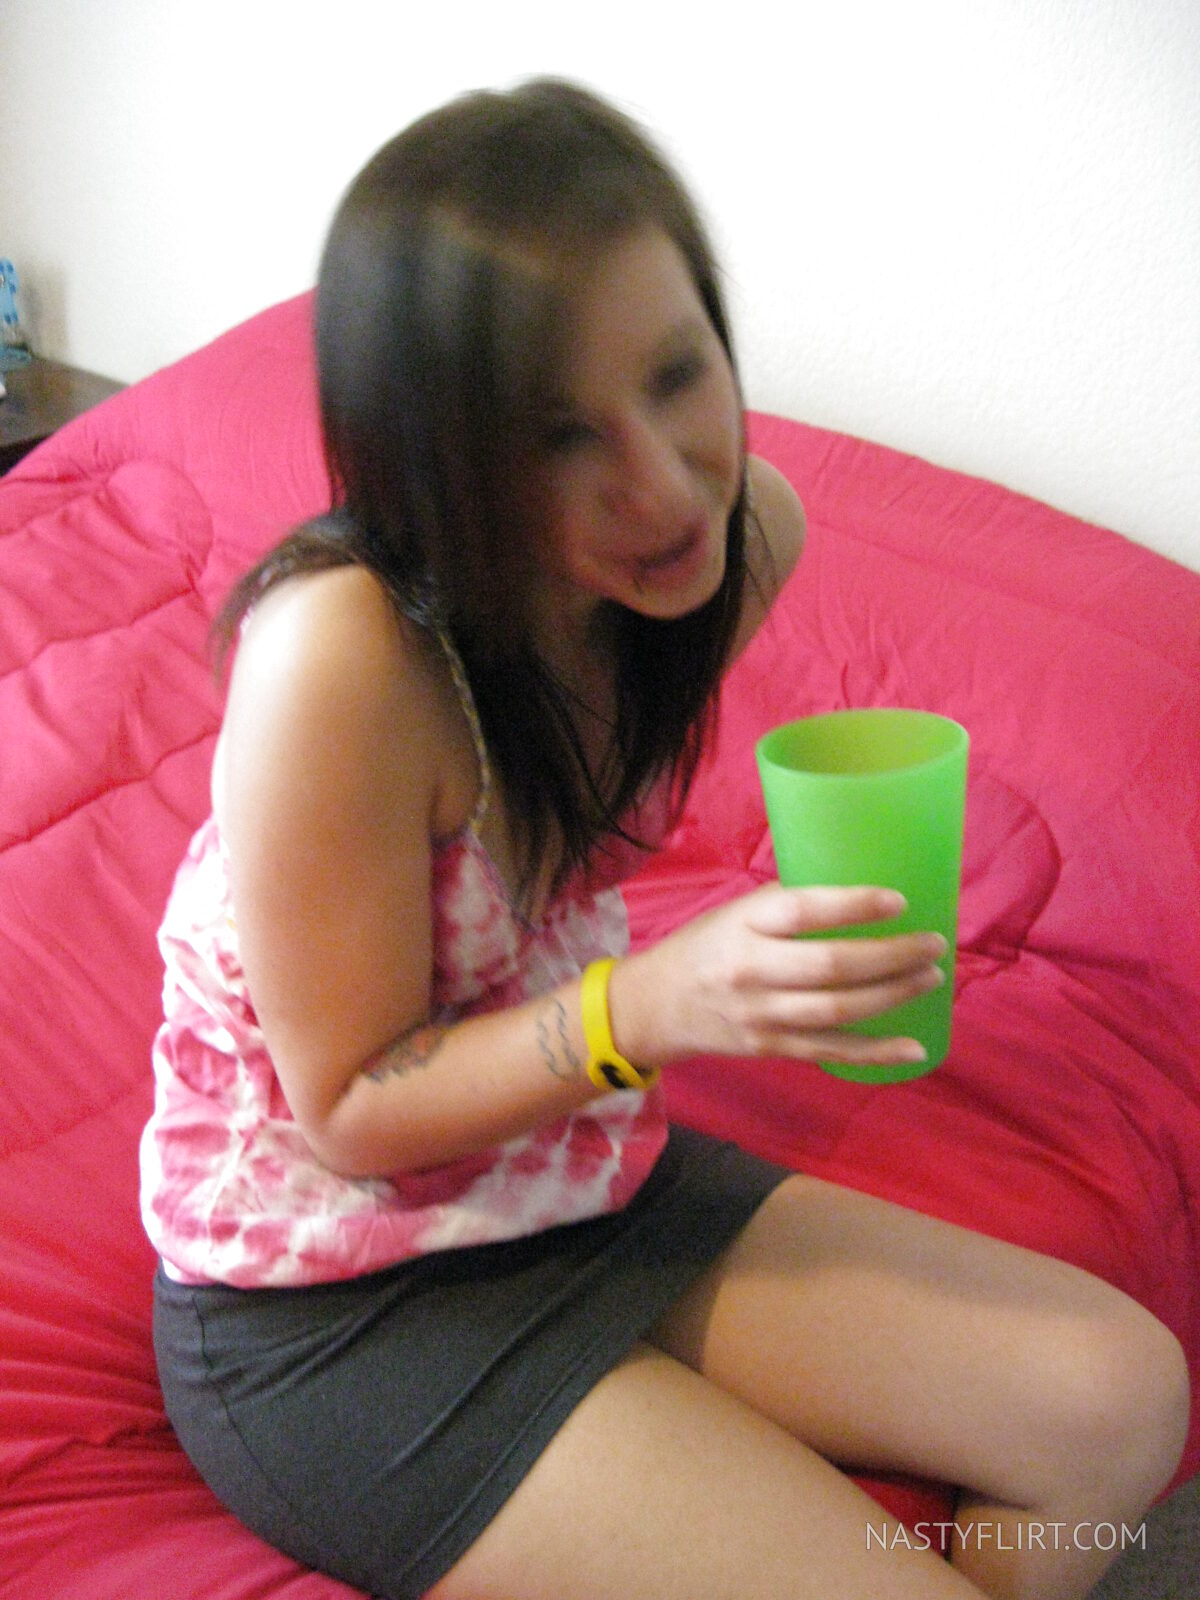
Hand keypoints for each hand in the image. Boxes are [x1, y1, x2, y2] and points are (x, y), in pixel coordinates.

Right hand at [614, 883, 945, 1069]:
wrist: (657, 1005)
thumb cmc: (708, 946)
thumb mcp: (737, 912)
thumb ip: (790, 907)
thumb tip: (863, 897)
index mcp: (743, 924)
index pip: (803, 911)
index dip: (854, 906)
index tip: (899, 902)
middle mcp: (751, 969)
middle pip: (831, 966)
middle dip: (892, 956)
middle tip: (934, 945)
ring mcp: (761, 1015)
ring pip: (838, 1010)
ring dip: (893, 995)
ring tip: (930, 978)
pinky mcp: (770, 1048)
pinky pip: (831, 1052)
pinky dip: (876, 1053)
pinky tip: (914, 1048)